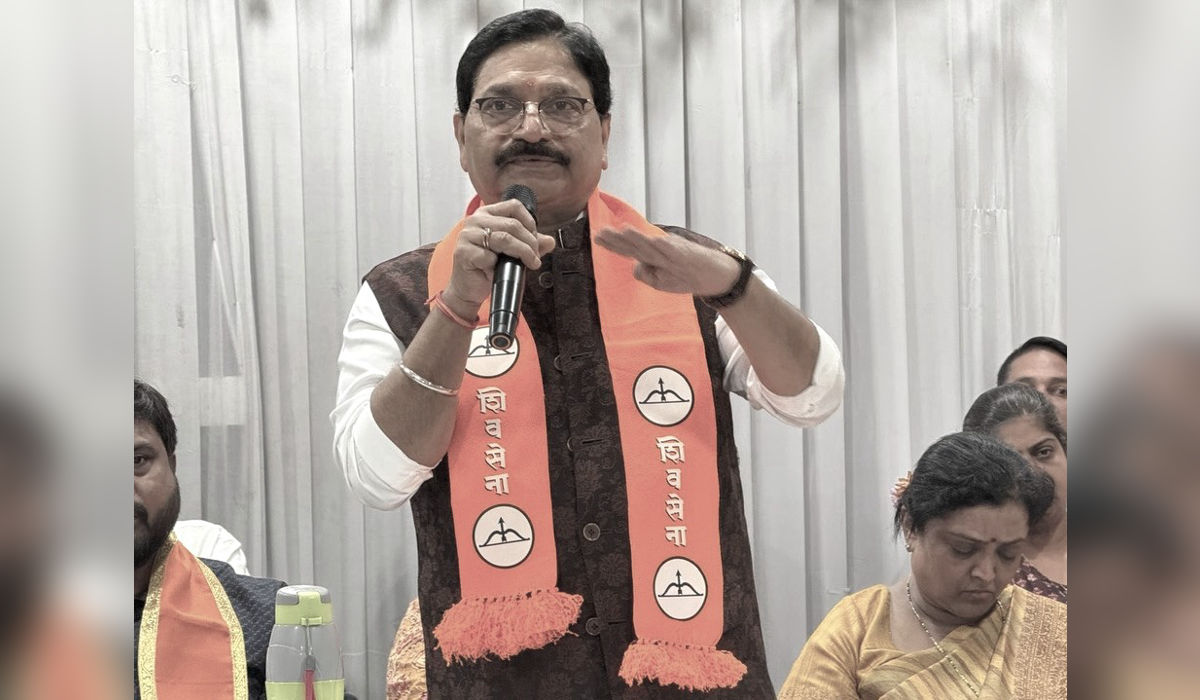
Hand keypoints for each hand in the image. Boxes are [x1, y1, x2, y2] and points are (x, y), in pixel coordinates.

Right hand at [444, 198, 555, 314]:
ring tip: (530, 263)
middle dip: (530, 243)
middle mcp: (475, 220)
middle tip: (535, 257)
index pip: (514, 206)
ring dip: (523, 252)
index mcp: (486, 214)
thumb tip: (550, 241)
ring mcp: (467, 235)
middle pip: (512, 224)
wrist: (469, 288)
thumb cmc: (488, 267)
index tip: (535, 240)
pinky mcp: (463, 252)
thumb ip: (529, 244)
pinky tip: (501, 271)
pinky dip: (500, 266)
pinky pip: (489, 256)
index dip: (530, 223)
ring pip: (504, 238)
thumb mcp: (512, 252)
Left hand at [593, 227, 740, 296]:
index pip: (630, 248)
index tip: (597, 236)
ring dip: (639, 238)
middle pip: (637, 245)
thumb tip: (634, 266)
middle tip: (600, 233)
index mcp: (655, 257)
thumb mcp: (662, 281)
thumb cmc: (689, 274)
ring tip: (623, 231)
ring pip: (654, 246)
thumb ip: (646, 274)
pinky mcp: (689, 257)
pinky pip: (676, 251)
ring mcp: (676, 253)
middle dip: (619, 240)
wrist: (718, 276)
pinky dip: (666, 246)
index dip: (614, 243)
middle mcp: (662, 251)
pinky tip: (656, 240)